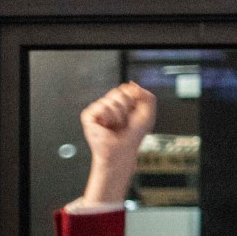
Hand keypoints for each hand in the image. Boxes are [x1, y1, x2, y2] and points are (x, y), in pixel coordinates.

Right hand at [77, 82, 155, 205]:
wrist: (122, 151)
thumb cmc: (133, 135)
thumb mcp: (148, 113)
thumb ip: (147, 96)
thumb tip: (132, 84)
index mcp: (119, 102)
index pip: (126, 88)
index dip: (134, 101)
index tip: (133, 114)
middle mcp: (107, 104)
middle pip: (119, 92)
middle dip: (127, 108)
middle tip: (124, 122)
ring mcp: (97, 109)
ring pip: (111, 101)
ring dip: (119, 116)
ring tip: (116, 126)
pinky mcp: (88, 115)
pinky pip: (102, 107)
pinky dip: (109, 118)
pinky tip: (107, 127)